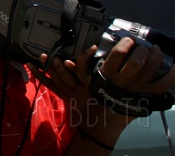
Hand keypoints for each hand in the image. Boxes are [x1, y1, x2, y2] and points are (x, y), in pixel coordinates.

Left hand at [36, 38, 174, 147]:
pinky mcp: (64, 94)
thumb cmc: (112, 109)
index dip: (85, 59)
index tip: (87, 50)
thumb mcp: (123, 96)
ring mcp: (71, 92)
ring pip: (58, 79)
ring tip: (42, 57)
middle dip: (61, 65)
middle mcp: (82, 88)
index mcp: (94, 85)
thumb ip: (129, 83)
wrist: (100, 128)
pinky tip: (31, 66)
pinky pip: (50, 84)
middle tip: (54, 55)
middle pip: (69, 76)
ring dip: (50, 68)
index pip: (89, 71)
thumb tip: (147, 66)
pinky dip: (40, 75)